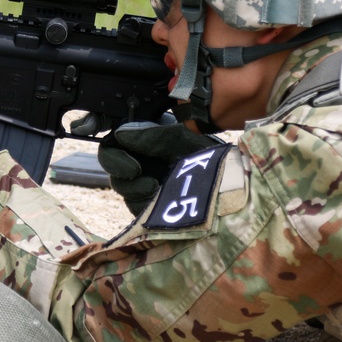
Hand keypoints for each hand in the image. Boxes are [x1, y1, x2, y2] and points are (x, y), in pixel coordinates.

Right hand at [98, 116, 221, 215]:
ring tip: (157, 189)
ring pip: (124, 190)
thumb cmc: (206, 153)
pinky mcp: (152, 205)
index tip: (128, 161)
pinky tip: (161, 201)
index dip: (113, 155)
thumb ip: (149, 135)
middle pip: (113, 170)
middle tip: (139, 175)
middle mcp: (141, 161)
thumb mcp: (179, 138)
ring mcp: (146, 183)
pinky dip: (145, 206)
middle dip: (122, 173)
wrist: (228, 179)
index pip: (113, 146)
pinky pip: (136, 208)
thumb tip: (120, 133)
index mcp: (143, 142)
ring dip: (135, 190)